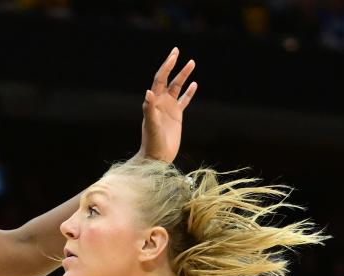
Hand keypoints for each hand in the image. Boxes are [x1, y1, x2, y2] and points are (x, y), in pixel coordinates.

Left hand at [137, 47, 197, 163]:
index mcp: (153, 102)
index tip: (174, 55)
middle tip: (177, 50)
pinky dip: (189, 92)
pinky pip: (184, 101)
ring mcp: (168, 109)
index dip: (166, 66)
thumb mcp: (151, 125)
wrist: (156, 157)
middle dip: (172, 65)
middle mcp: (160, 102)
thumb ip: (149, 108)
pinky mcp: (176, 116)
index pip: (160, 79)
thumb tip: (148, 92)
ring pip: (177, 87)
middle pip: (167, 79)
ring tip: (192, 62)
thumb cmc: (152, 142)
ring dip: (184, 75)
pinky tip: (194, 84)